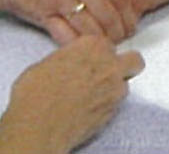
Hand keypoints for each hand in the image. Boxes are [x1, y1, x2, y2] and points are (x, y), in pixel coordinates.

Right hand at [0, 0, 137, 43]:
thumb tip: (124, 3)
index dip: (129, 12)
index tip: (133, 23)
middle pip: (109, 11)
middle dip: (120, 30)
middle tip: (124, 40)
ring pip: (92, 26)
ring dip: (103, 42)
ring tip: (109, 49)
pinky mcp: (44, 12)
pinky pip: (68, 35)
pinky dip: (80, 46)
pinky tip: (87, 52)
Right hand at [0, 36, 142, 153]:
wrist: (38, 124)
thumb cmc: (35, 94)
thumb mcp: (47, 62)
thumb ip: (69, 57)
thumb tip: (69, 62)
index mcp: (91, 45)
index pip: (107, 44)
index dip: (100, 54)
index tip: (92, 61)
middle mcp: (109, 63)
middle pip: (133, 59)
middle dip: (122, 66)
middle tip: (106, 75)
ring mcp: (115, 87)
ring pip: (126, 84)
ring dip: (114, 88)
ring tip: (93, 97)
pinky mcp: (114, 110)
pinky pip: (117, 104)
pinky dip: (108, 106)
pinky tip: (90, 109)